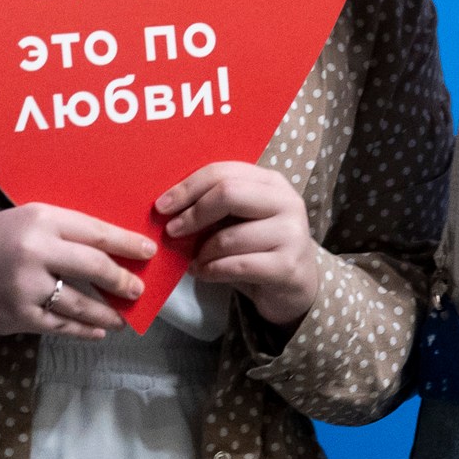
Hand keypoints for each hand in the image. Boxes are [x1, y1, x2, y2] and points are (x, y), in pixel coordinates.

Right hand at [0, 203, 154, 339]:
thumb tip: (112, 249)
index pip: (95, 232)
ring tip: (123, 319)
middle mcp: (37, 251)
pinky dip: (83, 330)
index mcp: (42, 220)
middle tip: (137, 290)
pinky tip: (97, 332)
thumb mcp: (31, 220)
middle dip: (122, 280)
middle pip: (94, 266)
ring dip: (107, 313)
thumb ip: (66, 231)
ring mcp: (28, 286)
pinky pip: (61, 325)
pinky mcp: (20, 315)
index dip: (126, 243)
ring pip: (81, 302)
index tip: (148, 252)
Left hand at [157, 161, 321, 326]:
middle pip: (228, 193)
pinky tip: (203, 273)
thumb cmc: (259, 247)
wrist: (296, 286)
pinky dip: (212, 270)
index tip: (162, 205)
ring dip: (202, 251)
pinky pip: (237, 265)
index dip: (188, 187)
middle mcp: (286, 202)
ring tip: (194, 260)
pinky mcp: (288, 267)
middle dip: (193, 213)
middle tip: (172, 231)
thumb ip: (216, 206)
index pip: (223, 171)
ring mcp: (292, 234)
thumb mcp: (241, 219)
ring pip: (230, 236)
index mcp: (271, 182)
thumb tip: (168, 205)